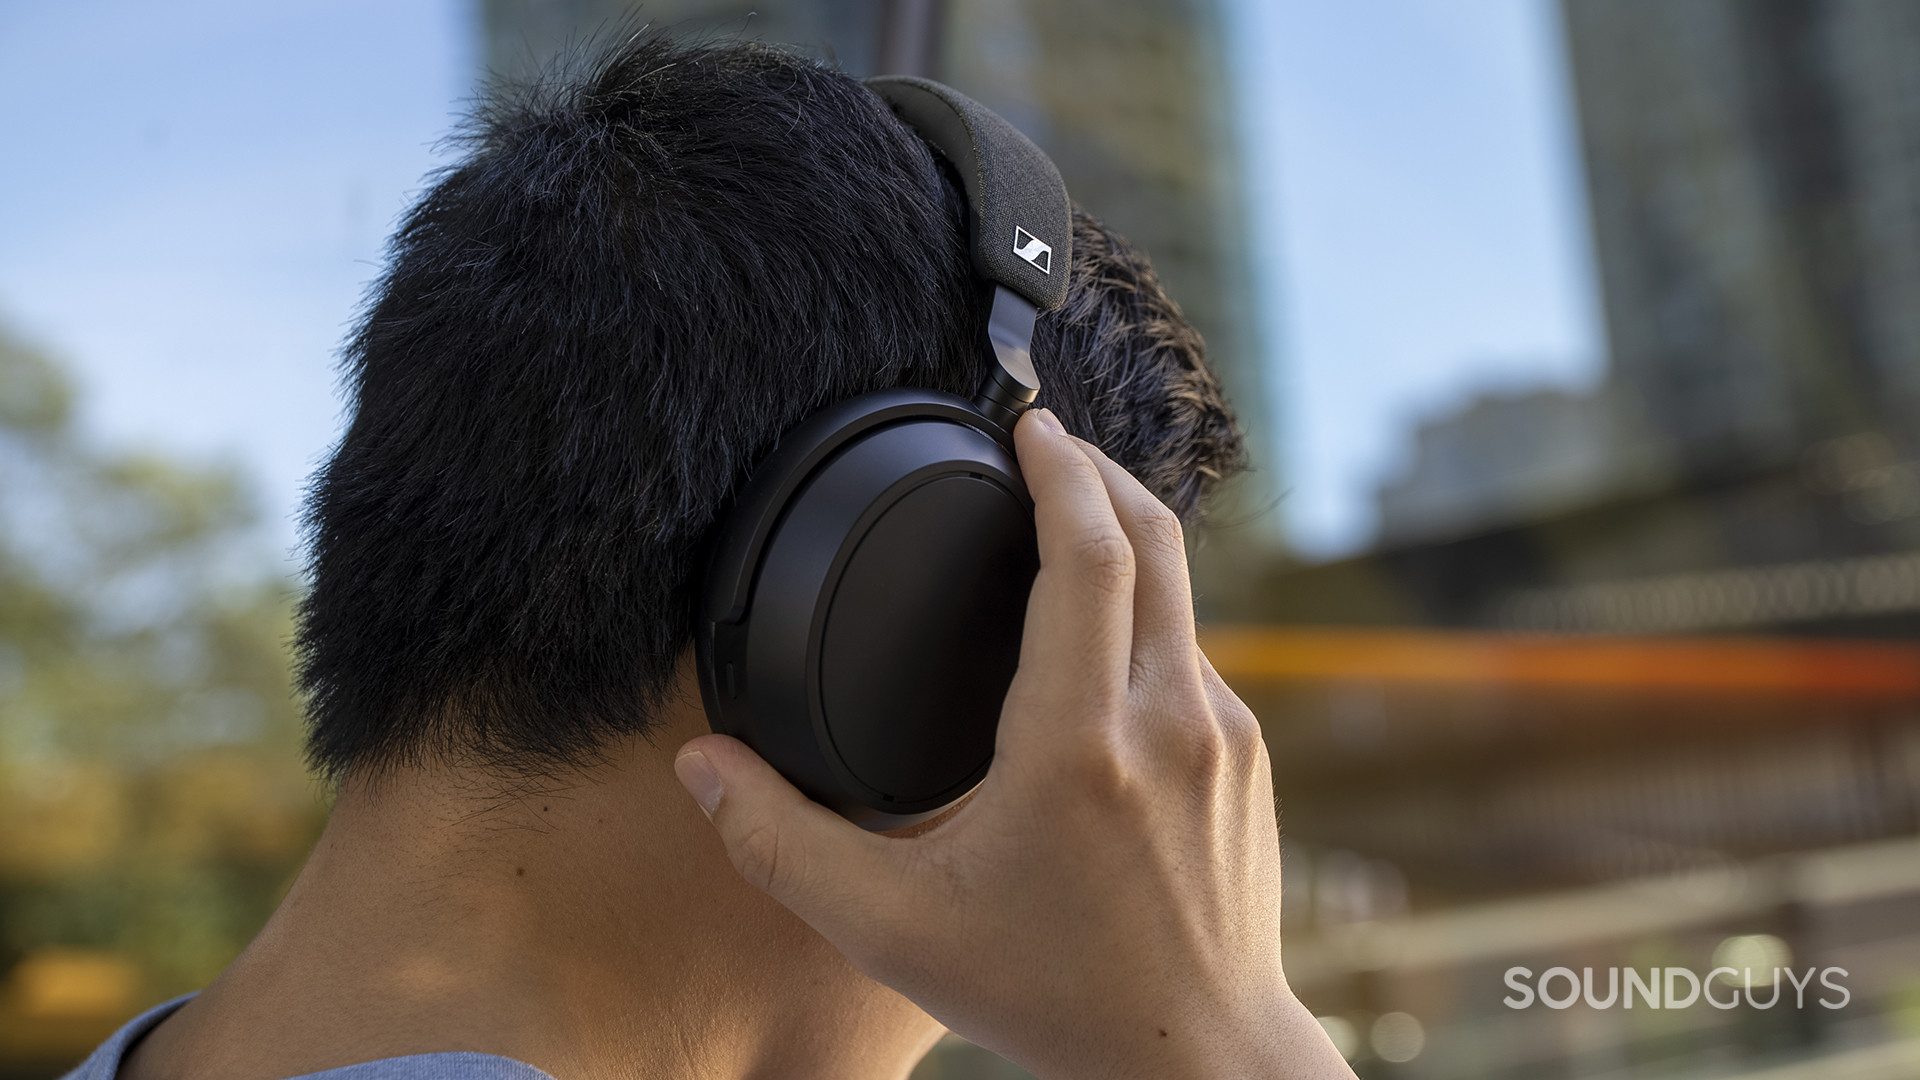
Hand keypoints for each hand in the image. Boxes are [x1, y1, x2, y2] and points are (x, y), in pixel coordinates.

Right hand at [673, 408, 1354, 1079]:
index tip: (1032, 425)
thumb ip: (781, 842)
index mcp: (1078, 742)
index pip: (1090, 554)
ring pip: (1182, 593)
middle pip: (1155, 539)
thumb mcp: (890, 928)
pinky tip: (1106, 630)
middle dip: (1103, 472)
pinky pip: (1195, 648)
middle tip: (1050, 443)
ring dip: (1129, 537)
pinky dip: (1150, 608)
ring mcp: (1224, 734)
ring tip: (1071, 519)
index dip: (1062, 471)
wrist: (1199, 1057)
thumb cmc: (1052, 993)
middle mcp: (1169, 718)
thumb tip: (702, 766)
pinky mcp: (1247, 758)